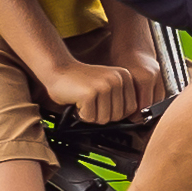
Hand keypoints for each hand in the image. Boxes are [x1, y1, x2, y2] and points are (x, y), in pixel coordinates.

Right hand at [42, 51, 160, 127]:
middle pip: (117, 117)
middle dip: (100, 115)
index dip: (114, 113)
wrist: (58, 69)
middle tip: (90, 103)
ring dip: (90, 115)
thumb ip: (119, 99)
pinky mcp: (90, 93)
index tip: (102, 105)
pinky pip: (89, 118)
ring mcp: (104, 86)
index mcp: (125, 76)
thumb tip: (133, 121)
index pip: (130, 109)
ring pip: (103, 119)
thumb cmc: (80, 82)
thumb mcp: (107, 85)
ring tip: (84, 101)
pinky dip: (80, 114)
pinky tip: (77, 101)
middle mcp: (117, 80)